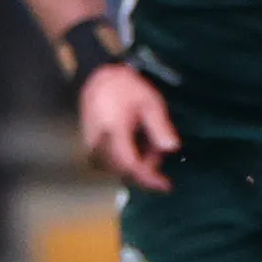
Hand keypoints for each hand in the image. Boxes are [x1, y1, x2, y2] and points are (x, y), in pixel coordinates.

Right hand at [78, 65, 178, 192]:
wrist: (97, 76)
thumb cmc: (125, 86)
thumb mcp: (150, 102)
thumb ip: (160, 126)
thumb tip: (172, 149)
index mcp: (114, 131)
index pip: (131, 165)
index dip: (149, 178)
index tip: (166, 185)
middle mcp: (98, 142)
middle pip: (123, 170)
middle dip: (145, 167)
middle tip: (158, 149)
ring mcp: (91, 144)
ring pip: (115, 168)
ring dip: (135, 163)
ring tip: (146, 142)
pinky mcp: (88, 144)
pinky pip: (107, 162)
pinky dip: (124, 160)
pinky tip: (134, 144)